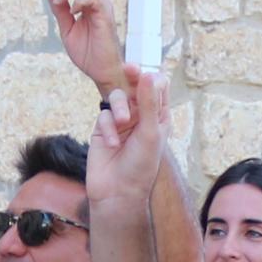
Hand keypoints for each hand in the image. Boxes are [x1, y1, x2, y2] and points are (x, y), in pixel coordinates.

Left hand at [44, 0, 128, 90]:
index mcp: (90, 3)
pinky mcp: (106, 16)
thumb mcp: (67, 28)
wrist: (101, 72)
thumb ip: (60, 11)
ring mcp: (103, 7)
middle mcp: (98, 1)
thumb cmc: (88, 53)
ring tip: (59, 1)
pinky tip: (72, 12)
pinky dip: (79, 1)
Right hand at [84, 68, 164, 227]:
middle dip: (132, 77)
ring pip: (117, 97)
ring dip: (119, 106)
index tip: (146, 73)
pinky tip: (112, 144)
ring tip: (123, 122)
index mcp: (158, 116)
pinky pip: (104, 115)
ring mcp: (120, 121)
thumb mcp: (150, 132)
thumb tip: (148, 73)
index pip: (157, 87)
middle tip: (129, 68)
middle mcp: (140, 115)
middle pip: (135, 86)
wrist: (117, 193)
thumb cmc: (141, 166)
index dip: (152, 77)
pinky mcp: (103, 129)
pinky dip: (107, 127)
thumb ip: (148, 103)